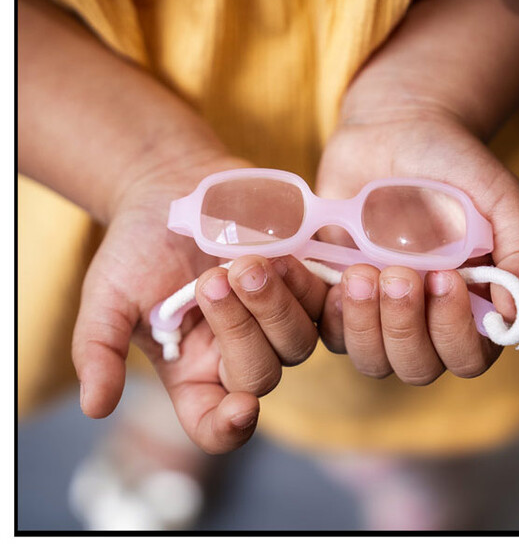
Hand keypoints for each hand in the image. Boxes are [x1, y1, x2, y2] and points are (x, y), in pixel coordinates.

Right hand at [71, 154, 309, 453]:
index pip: (215, 425)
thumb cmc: (136, 248)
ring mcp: (278, 322)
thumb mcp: (107, 297)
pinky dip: (310, 283)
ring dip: (274, 304)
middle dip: (240, 330)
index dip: (230, 429)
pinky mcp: (307, 288)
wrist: (174, 186)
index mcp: (193, 373)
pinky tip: (288, 255)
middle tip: (212, 279)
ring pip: (300, 341)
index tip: (242, 408)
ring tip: (244, 261)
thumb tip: (95, 408)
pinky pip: (327, 303)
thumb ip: (99, 351)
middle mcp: (240, 354)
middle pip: (262, 376)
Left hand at [314, 107, 518, 383]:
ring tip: (361, 270)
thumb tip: (510, 315)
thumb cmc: (458, 167)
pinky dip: (327, 309)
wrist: (397, 130)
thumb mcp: (505, 200)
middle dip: (405, 326)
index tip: (445, 277)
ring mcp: (379, 313)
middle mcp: (428, 321)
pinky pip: (324, 333)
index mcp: (474, 307)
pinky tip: (336, 270)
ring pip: (371, 359)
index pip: (470, 357)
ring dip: (365, 323)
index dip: (455, 332)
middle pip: (418, 367)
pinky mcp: (335, 299)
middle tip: (398, 272)